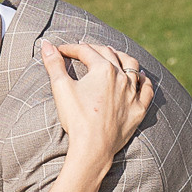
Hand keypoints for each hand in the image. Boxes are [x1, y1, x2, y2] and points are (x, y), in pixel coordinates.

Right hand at [40, 39, 152, 172]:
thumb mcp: (61, 88)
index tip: (60, 51)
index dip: (70, 48)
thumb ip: (54, 64)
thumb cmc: (76, 118)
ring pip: (132, 67)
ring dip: (121, 57)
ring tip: (113, 55)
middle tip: (82, 51)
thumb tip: (45, 44)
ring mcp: (133, 93)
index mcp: (103, 69)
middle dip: (93, 49)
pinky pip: (147, 90)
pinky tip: (141, 76)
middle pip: (109, 54)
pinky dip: (144, 80)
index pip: (85, 51)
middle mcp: (121, 77)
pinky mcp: (139, 109)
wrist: (93, 147)